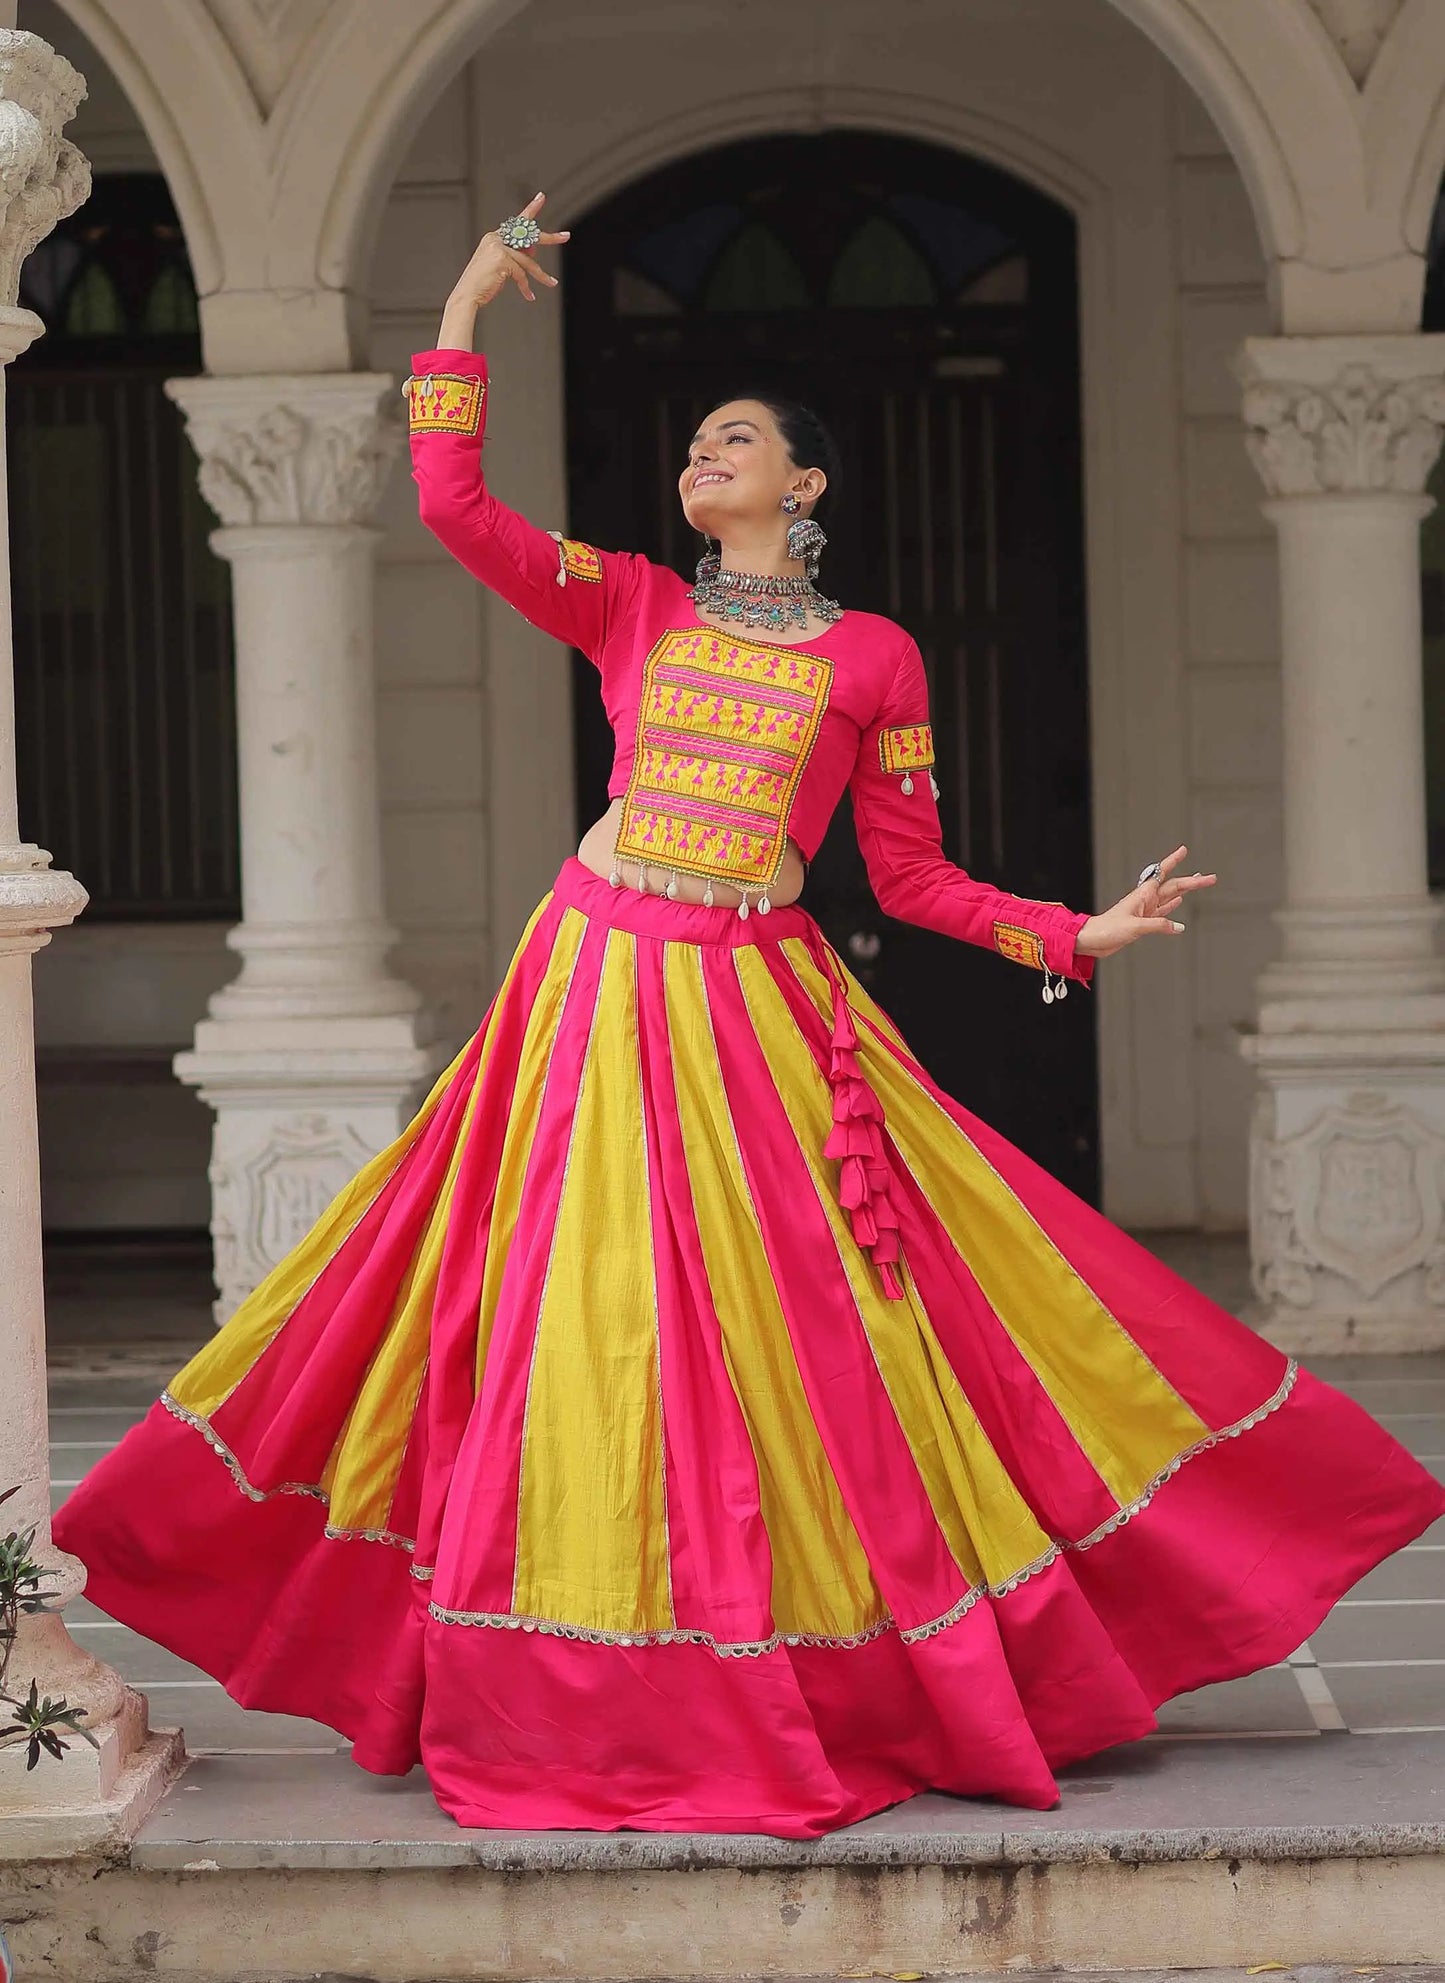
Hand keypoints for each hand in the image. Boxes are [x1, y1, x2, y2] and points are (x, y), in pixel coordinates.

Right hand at [437, 193, 568, 342]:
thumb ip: (516, 256)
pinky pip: (521, 274)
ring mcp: (498, 248)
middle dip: (549, 238)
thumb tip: (533, 250)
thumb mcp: (502, 267)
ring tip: (552, 283)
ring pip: (527, 261)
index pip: (516, 222)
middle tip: (566, 236)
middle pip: (528, 236)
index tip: (542, 197)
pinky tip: (530, 296)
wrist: (467, 295)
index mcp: (494, 237)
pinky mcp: (501, 260)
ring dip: (541, 275)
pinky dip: (526, 287)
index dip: (531, 209)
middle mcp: (495, 238)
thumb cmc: (483, 283)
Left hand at [1074, 845, 1216, 958]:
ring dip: (1184, 890)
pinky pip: (1162, 911)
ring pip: (1170, 897)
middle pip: (1174, 886)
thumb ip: (1158, 925)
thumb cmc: (1107, 929)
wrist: (1093, 940)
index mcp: (1143, 895)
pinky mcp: (1143, 922)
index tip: (1183, 850)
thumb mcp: (1135, 926)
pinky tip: (1178, 902)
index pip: (1162, 872)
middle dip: (1192, 881)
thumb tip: (1178, 927)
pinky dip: (1172, 906)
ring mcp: (1145, 910)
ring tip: (1197, 883)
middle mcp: (1145, 900)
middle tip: (1210, 878)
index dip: (1173, 860)